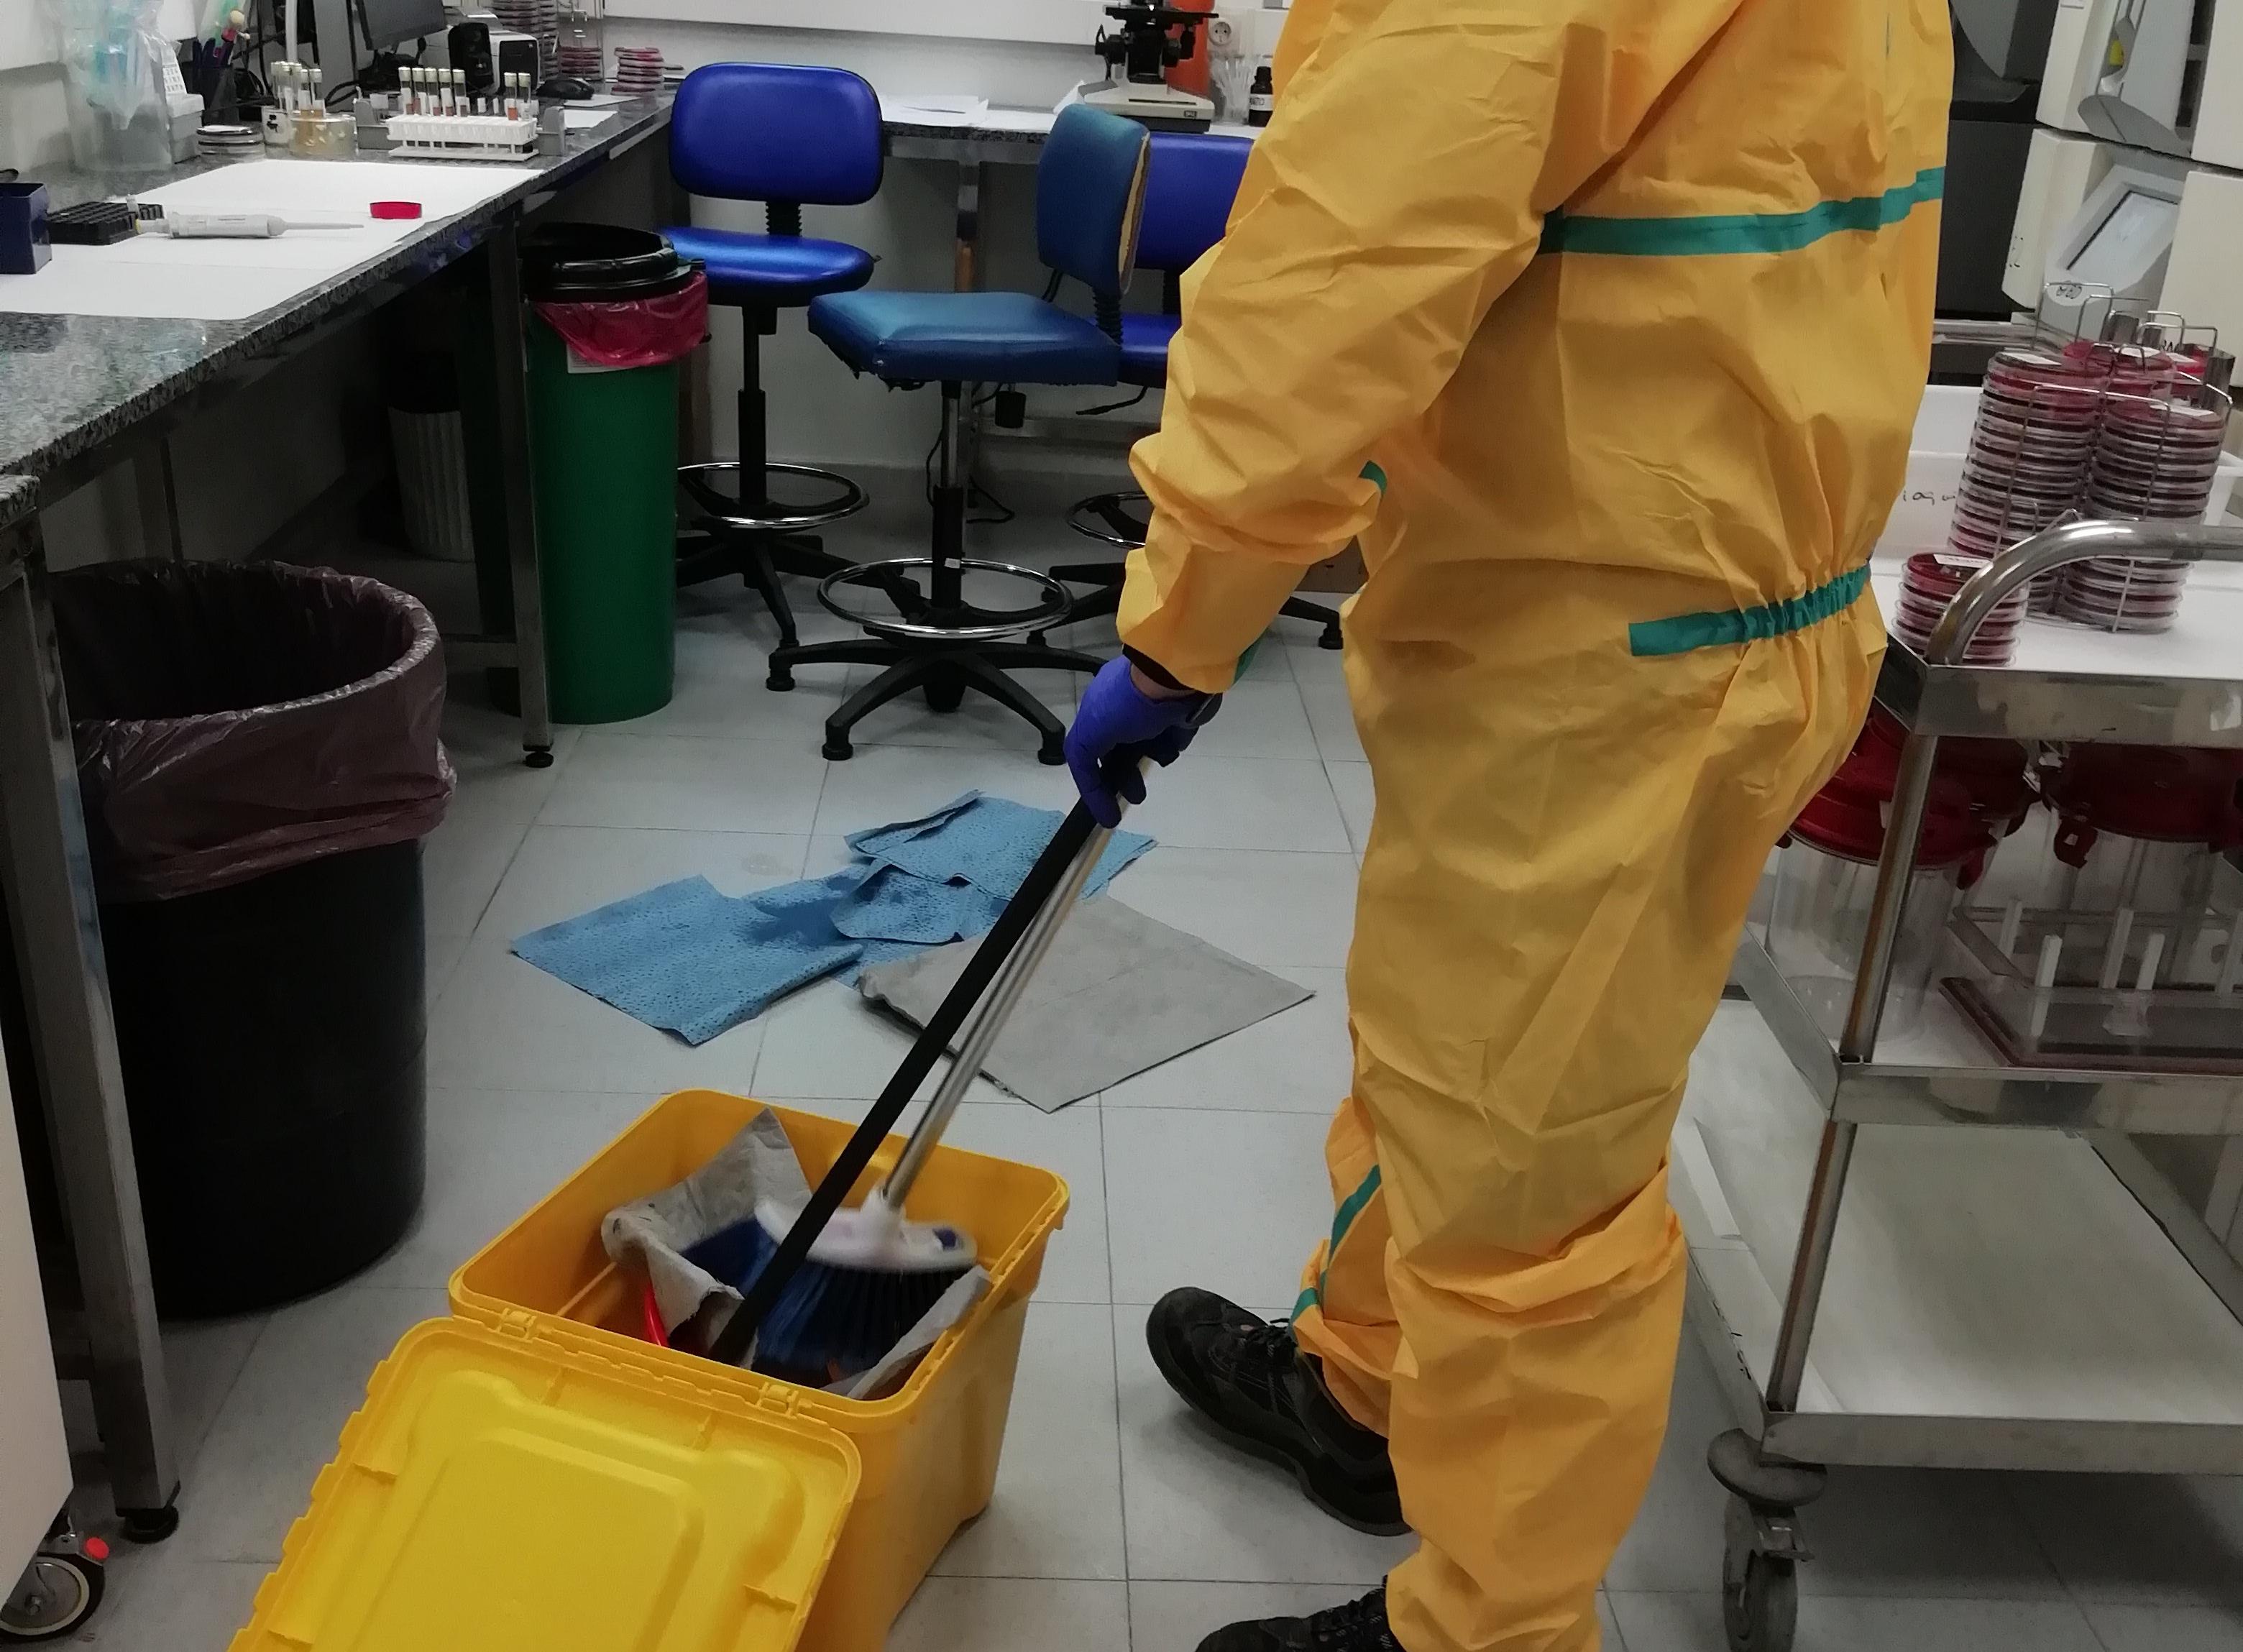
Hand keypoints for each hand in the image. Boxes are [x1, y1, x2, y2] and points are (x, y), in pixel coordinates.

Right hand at [1064, 658, 1215, 827]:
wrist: (1174, 678)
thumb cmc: (1128, 703)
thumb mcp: (1090, 733)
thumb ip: (1083, 762)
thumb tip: (1091, 789)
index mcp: (1098, 710)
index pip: (1090, 753)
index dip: (1094, 783)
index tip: (1104, 809)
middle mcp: (1123, 713)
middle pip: (1120, 753)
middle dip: (1124, 778)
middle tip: (1133, 798)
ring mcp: (1151, 716)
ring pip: (1145, 749)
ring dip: (1145, 762)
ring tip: (1152, 778)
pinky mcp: (1176, 718)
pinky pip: (1170, 741)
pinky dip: (1168, 748)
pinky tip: (1168, 748)